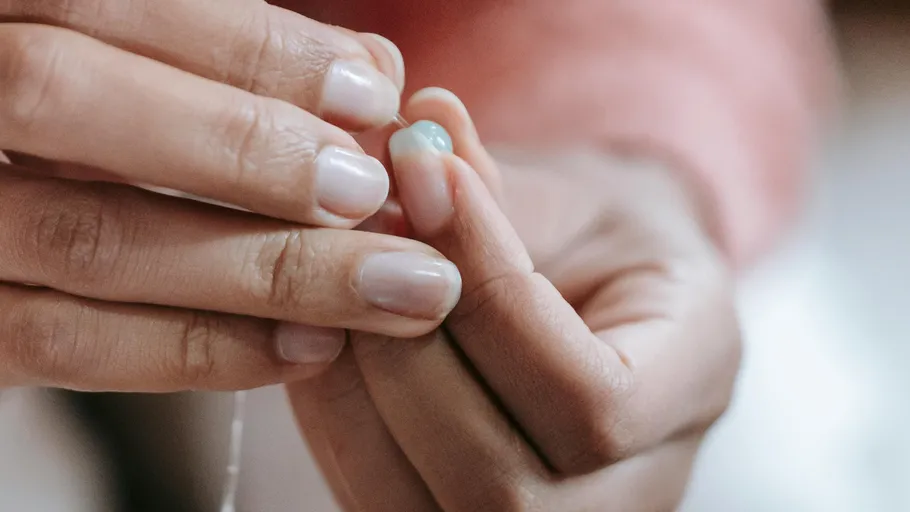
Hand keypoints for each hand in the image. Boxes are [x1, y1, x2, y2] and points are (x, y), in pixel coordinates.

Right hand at [0, 2, 462, 391]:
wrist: (4, 211)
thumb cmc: (96, 127)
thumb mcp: (141, 72)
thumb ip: (231, 61)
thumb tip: (371, 73)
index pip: (102, 0)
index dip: (246, 47)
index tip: (369, 96)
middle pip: (64, 96)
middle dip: (242, 147)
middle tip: (368, 192)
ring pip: (85, 237)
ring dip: (261, 269)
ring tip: (385, 286)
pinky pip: (63, 344)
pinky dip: (198, 348)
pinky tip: (308, 349)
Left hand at [289, 90, 740, 510]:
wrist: (602, 298)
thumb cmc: (598, 237)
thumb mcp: (575, 197)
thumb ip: (498, 180)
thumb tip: (420, 123)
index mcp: (693, 388)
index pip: (589, 399)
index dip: (490, 294)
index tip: (427, 179)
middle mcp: (631, 492)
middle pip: (496, 480)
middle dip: (403, 351)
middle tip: (356, 237)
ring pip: (421, 508)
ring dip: (353, 388)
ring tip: (329, 283)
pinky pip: (375, 500)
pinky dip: (333, 418)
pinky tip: (323, 336)